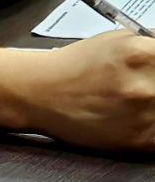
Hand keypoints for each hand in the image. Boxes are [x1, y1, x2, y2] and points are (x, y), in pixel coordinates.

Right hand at [15, 33, 154, 150]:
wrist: (38, 93)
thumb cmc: (77, 64)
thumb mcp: (119, 40)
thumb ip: (154, 46)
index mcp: (144, 53)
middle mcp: (147, 85)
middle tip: (150, 90)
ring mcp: (144, 116)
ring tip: (142, 101)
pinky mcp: (139, 141)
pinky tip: (143, 117)